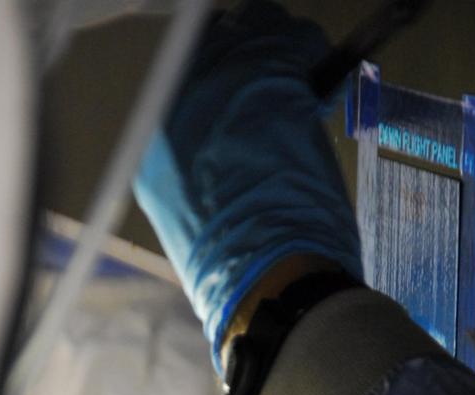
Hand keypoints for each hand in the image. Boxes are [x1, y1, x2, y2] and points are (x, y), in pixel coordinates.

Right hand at [134, 0, 363, 373]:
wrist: (266, 285)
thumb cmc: (239, 270)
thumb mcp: (197, 217)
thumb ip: (204, 166)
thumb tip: (233, 142)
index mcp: (152, 142)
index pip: (180, 78)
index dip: (218, 77)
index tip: (244, 89)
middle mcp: (174, 103)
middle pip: (211, 43)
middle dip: (249, 56)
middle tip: (279, 83)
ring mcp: (218, 85)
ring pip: (253, 30)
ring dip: (280, 50)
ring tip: (302, 86)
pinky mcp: (267, 79)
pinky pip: (294, 41)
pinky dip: (313, 57)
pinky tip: (321, 90)